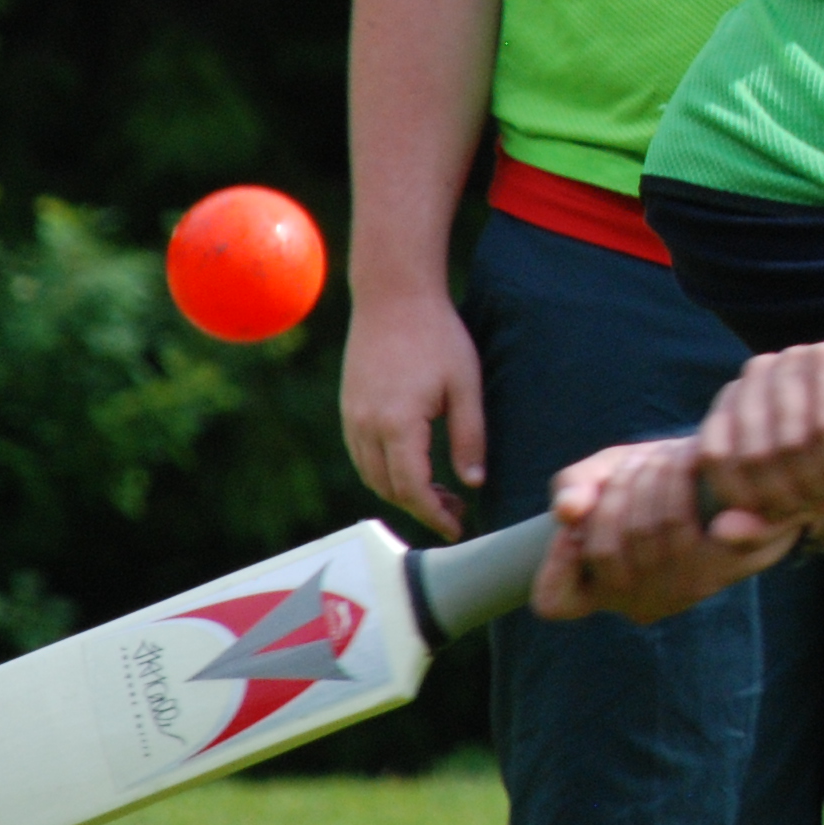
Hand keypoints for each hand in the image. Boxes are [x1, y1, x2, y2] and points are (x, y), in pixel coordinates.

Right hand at [339, 279, 485, 539]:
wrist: (394, 296)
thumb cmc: (437, 336)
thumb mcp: (465, 386)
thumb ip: (470, 437)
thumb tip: (474, 483)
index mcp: (398, 424)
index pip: (413, 488)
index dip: (435, 515)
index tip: (458, 528)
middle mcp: (366, 426)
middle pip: (388, 488)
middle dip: (421, 508)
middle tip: (456, 512)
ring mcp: (352, 418)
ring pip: (371, 475)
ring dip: (402, 492)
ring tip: (440, 492)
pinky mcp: (349, 408)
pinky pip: (362, 455)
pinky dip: (385, 471)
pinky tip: (415, 465)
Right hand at [530, 438, 800, 624]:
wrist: (732, 472)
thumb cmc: (654, 478)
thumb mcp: (606, 472)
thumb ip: (576, 486)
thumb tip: (568, 511)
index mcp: (605, 592)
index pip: (556, 601)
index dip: (555, 562)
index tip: (573, 521)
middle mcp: (642, 602)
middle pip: (604, 550)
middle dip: (615, 491)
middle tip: (637, 463)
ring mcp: (684, 590)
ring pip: (648, 531)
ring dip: (651, 477)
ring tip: (665, 457)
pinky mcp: (730, 563)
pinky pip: (688, 529)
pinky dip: (681, 488)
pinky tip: (692, 464)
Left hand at [694, 340, 823, 529]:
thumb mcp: (803, 490)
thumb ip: (760, 519)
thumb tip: (720, 532)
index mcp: (736, 397)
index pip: (716, 455)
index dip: (748, 499)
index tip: (782, 515)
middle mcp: (759, 371)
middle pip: (756, 457)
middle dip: (790, 498)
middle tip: (818, 506)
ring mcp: (796, 359)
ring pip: (791, 443)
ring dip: (818, 484)